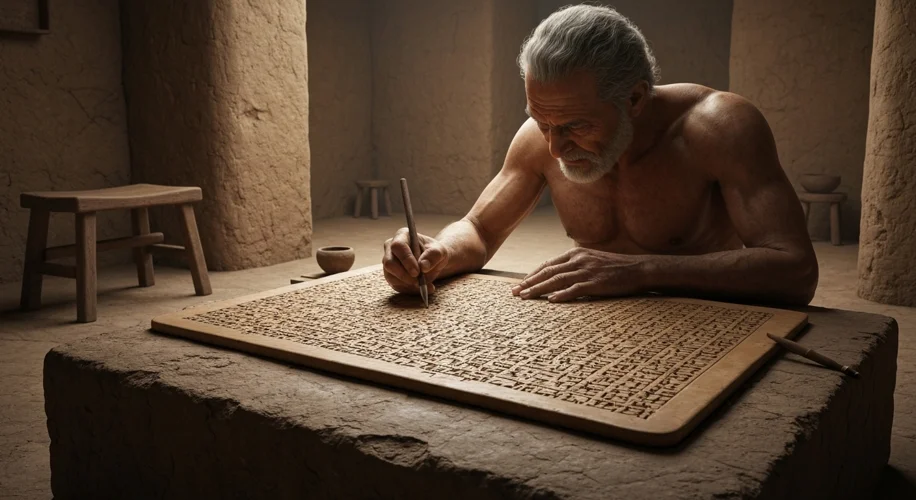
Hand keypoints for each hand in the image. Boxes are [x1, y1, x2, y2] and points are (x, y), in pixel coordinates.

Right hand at [382, 228, 448, 294]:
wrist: (432, 262)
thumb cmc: (434, 253)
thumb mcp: (440, 251)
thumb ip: (433, 256)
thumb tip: (423, 266)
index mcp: (402, 236)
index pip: (398, 246)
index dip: (406, 259)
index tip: (417, 272)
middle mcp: (391, 248)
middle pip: (389, 262)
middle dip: (404, 275)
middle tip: (418, 281)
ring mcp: (389, 262)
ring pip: (390, 276)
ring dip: (407, 284)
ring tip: (424, 285)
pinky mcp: (391, 275)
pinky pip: (396, 285)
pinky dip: (409, 289)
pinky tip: (421, 288)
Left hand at [511, 248, 646, 301]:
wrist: (638, 268)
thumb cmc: (614, 267)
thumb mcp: (591, 260)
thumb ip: (575, 265)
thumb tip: (558, 275)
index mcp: (575, 253)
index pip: (548, 265)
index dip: (532, 274)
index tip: (520, 283)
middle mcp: (578, 260)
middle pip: (548, 272)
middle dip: (529, 282)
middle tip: (515, 292)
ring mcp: (587, 271)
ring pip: (557, 281)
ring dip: (539, 289)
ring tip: (525, 297)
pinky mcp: (596, 283)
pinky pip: (575, 289)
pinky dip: (562, 295)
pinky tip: (551, 301)